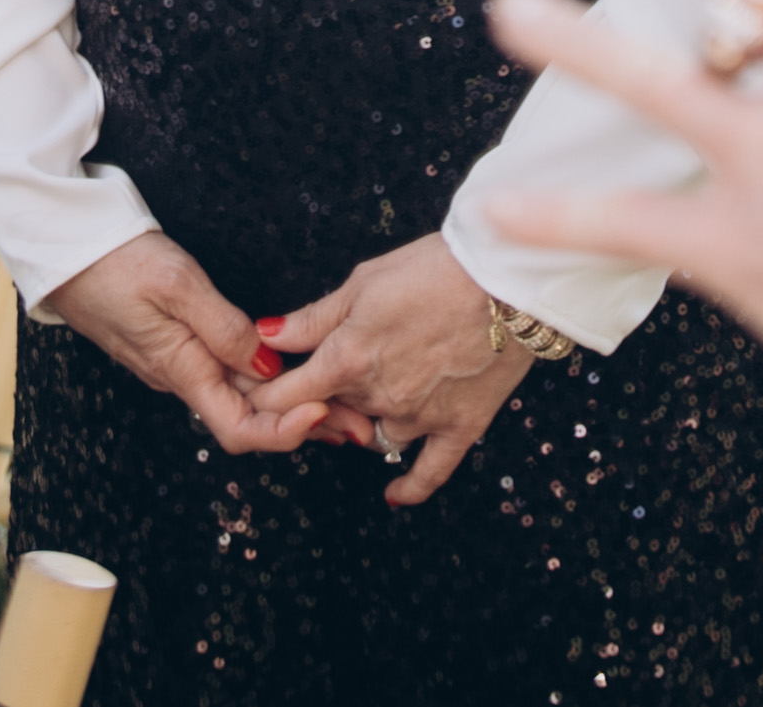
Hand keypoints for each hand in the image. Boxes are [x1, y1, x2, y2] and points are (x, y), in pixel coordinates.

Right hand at [43, 233, 326, 460]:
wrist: (65, 245)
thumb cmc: (115, 260)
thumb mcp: (175, 284)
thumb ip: (223, 327)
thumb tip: (268, 365)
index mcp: (181, 370)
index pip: (239, 429)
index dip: (284, 431)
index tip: (323, 411)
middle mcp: (182, 377)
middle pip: (250, 418)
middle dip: (306, 423)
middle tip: (361, 421)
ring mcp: (180, 362)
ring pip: (243, 397)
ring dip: (292, 403)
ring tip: (345, 399)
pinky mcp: (179, 345)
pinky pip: (229, 374)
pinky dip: (268, 379)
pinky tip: (296, 370)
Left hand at [256, 236, 537, 506]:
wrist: (507, 279)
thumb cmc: (434, 268)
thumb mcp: (364, 281)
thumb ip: (313, 318)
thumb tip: (265, 338)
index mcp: (346, 360)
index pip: (284, 397)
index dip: (263, 395)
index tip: (255, 391)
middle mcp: (377, 397)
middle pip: (329, 415)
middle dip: (317, 402)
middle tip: (320, 381)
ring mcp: (419, 418)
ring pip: (372, 436)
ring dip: (362, 424)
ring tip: (363, 402)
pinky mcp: (459, 427)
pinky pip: (429, 471)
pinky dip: (410, 487)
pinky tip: (394, 494)